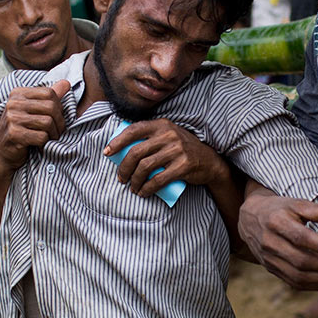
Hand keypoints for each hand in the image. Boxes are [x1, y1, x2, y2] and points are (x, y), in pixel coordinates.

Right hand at [0, 80, 70, 176]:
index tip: (57, 119)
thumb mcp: (32, 110)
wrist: (1, 154)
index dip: (59, 107)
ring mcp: (12, 118)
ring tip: (50, 139)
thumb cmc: (20, 130)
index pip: (49, 93)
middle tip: (57, 132)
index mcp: (18, 93)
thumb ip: (49, 97)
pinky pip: (41, 137)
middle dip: (59, 122)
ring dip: (54, 134)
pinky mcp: (14, 134)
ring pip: (48, 122)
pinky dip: (45, 143)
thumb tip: (66, 83)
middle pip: (51, 107)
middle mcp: (13, 103)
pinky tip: (41, 146)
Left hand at [104, 119, 228, 195]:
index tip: (107, 152)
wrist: (210, 161)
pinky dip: (147, 188)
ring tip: (132, 187)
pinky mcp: (183, 166)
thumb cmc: (183, 149)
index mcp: (162, 125)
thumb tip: (122, 146)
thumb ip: (151, 137)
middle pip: (136, 152)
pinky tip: (143, 192)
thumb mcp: (169, 135)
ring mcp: (176, 150)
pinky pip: (158, 180)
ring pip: (145, 167)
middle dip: (124, 168)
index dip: (117, 142)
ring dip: (134, 180)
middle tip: (121, 178)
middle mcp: (168, 135)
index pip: (133, 130)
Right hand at [237, 187, 317, 289]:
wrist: (249, 218)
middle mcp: (270, 242)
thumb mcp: (297, 204)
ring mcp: (269, 259)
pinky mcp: (271, 269)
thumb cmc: (278, 209)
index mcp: (277, 222)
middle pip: (300, 261)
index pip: (300, 238)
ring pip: (297, 276)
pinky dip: (313, 286)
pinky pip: (293, 283)